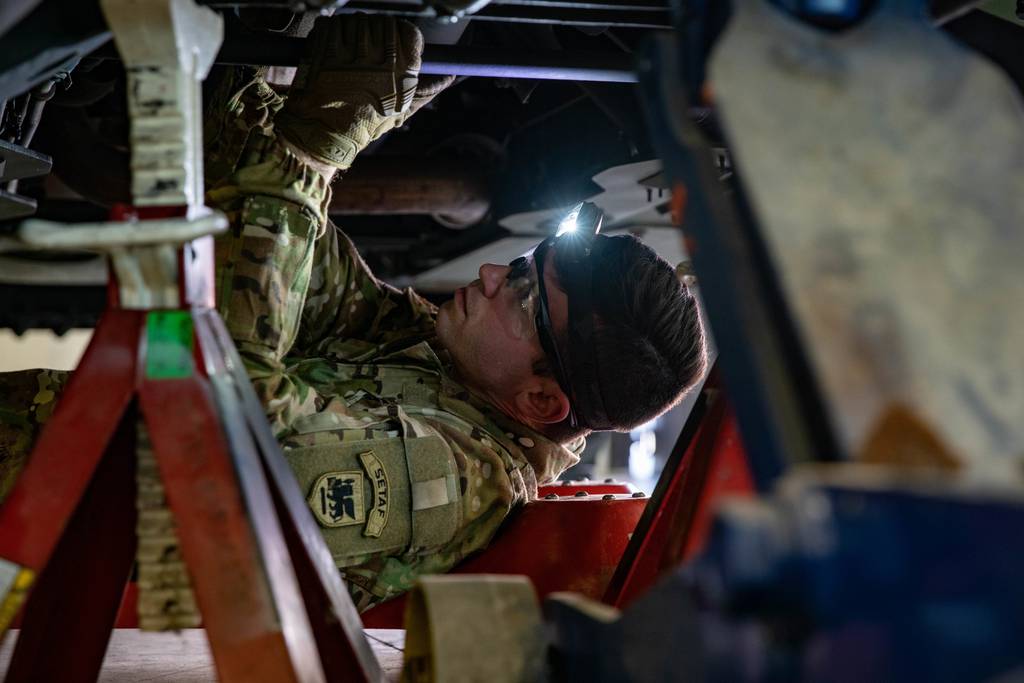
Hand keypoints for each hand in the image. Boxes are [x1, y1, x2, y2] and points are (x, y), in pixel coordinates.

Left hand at [276, 15, 450, 170]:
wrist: (329, 132)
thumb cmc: (367, 123)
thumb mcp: (403, 110)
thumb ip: (428, 90)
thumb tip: (449, 77)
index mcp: (403, 72)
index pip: (410, 32)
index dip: (402, 33)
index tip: (394, 43)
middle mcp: (381, 59)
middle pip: (385, 23)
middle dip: (377, 30)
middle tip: (369, 46)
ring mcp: (352, 52)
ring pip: (359, 20)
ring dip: (355, 29)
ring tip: (350, 48)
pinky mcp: (327, 49)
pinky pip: (334, 23)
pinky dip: (333, 29)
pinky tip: (334, 45)